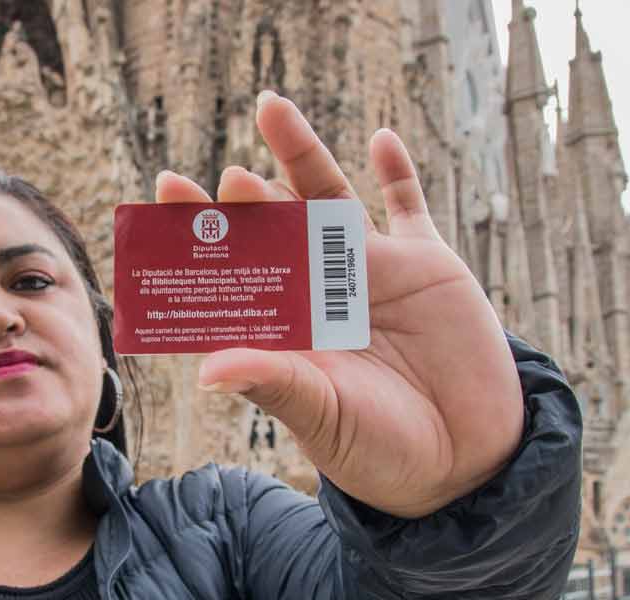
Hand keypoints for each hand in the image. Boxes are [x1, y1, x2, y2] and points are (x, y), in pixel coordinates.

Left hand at [154, 91, 522, 518]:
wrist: (463, 462)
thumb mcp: (321, 417)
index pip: (230, 273)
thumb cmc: (379, 451)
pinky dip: (398, 174)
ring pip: (329, 198)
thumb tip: (209, 370)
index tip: (166, 201)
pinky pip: (410, 208)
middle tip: (223, 176)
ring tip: (270, 108)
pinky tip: (380, 138)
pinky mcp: (427, 267)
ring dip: (301, 154)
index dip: (198, 239)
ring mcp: (371, 274)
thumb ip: (273, 383)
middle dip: (245, 198)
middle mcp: (318, 291)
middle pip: (271, 227)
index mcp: (283, 328)